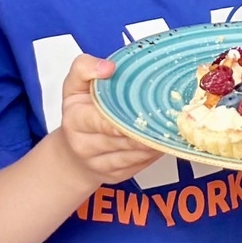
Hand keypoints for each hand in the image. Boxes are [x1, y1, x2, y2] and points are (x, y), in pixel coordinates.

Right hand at [59, 54, 160, 183]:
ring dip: (154, 141)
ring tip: (170, 125)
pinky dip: (155, 151)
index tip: (140, 114)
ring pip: (135, 154)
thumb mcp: (73, 85)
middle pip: (122, 139)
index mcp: (76, 120)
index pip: (99, 121)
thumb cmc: (78, 114)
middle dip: (145, 129)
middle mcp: (86, 145)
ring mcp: (102, 164)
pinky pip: (141, 164)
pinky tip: (164, 137)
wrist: (71, 155)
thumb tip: (108, 67)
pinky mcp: (117, 175)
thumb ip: (85, 68)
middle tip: (167, 116)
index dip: (120, 120)